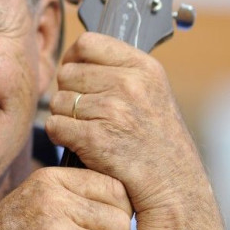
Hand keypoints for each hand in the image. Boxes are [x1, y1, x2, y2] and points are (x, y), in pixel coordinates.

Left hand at [45, 33, 211, 226]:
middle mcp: (129, 84)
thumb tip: (75, 56)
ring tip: (87, 130)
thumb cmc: (158, 142)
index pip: (88, 43)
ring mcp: (113, 111)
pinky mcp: (96, 138)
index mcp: (143, 67)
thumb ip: (119, 72)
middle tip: (85, 112)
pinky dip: (60, 136)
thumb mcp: (151, 94)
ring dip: (64, 116)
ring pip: (58, 101)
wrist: (174, 187)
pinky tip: (79, 144)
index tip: (76, 73)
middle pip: (67, 73)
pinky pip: (55, 125)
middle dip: (68, 92)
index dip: (73, 58)